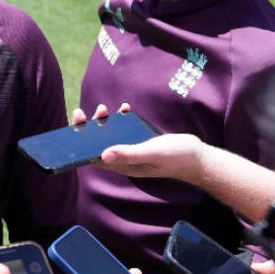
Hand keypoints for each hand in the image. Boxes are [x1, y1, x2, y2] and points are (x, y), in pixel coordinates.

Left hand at [71, 104, 203, 182]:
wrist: (199, 157)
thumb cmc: (177, 157)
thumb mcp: (152, 153)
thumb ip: (130, 153)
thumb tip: (103, 154)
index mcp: (123, 166)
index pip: (94, 157)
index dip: (81, 144)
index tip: (75, 127)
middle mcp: (125, 159)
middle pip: (99, 144)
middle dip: (89, 128)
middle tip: (84, 112)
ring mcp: (133, 149)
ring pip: (111, 135)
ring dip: (105, 121)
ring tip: (105, 108)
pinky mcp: (141, 141)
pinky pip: (126, 129)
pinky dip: (123, 118)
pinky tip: (126, 107)